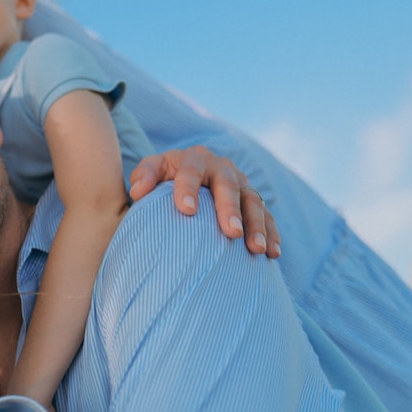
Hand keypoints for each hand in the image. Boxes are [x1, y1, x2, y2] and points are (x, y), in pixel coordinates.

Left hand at [128, 146, 279, 257]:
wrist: (189, 179)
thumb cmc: (165, 180)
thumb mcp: (152, 172)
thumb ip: (143, 177)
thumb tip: (138, 192)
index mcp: (194, 159)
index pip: (190, 171)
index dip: (188, 188)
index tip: (186, 210)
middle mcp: (222, 168)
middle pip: (228, 186)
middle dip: (230, 209)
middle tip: (230, 232)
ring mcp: (242, 184)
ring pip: (253, 202)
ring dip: (257, 225)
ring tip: (256, 249)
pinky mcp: (254, 202)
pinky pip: (267, 216)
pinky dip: (271, 234)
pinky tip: (273, 253)